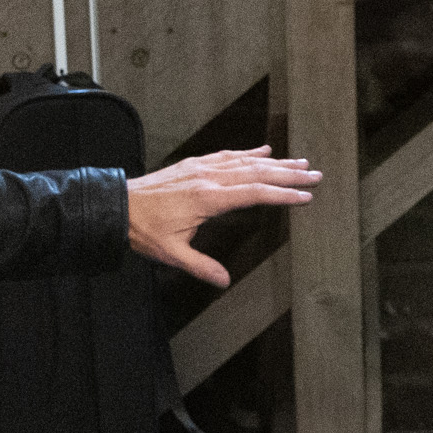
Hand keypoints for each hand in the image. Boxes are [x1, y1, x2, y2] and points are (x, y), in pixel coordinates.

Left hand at [127, 146, 319, 285]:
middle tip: (315, 174)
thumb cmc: (143, 230)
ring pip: (246, 161)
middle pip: (258, 173)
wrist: (117, 204)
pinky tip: (263, 150)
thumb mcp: (171, 254)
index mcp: (208, 198)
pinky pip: (228, 155)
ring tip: (299, 162)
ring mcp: (202, 167)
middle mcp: (209, 178)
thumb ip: (201, 266)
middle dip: (289, 174)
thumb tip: (225, 281)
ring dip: (275, 162)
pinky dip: (248, 152)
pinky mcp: (194, 164)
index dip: (282, 195)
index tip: (305, 197)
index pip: (255, 193)